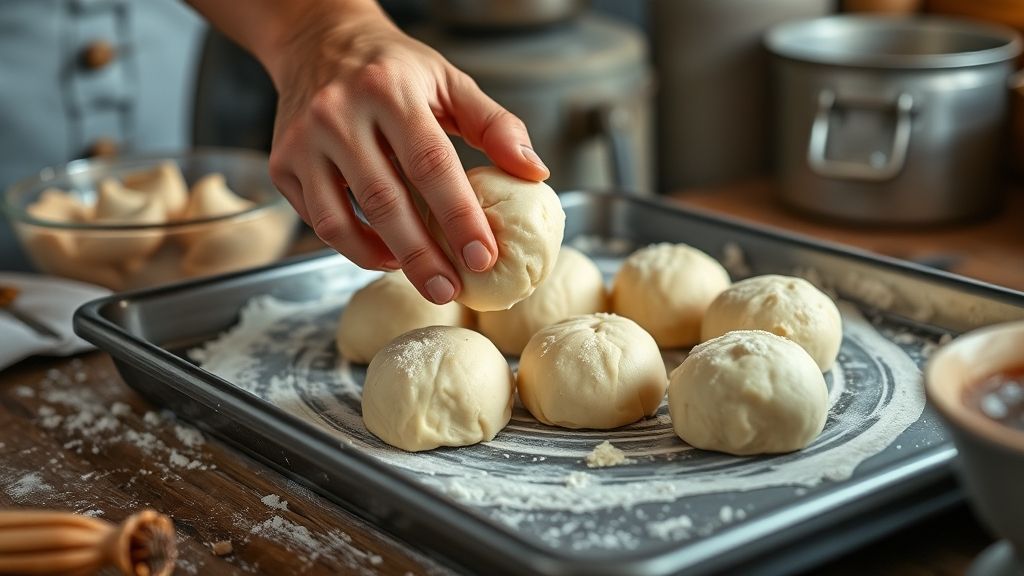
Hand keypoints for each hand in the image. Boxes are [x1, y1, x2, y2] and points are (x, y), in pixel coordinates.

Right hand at [259, 1, 548, 303]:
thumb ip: (494, 125)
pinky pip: (319, 221)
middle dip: (422, 256)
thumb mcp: (449, 80)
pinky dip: (354, 247)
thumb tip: (535, 172)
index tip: (483, 256)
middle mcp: (339, 114)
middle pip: (385, 201)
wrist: (318, 39)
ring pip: (341, 220)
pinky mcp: (281, 163)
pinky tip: (384, 253)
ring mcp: (303, 141)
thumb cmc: (393, 67)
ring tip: (422, 277)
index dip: (458, 215)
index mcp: (389, 90)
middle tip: (451, 291)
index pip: (430, 163)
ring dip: (384, 258)